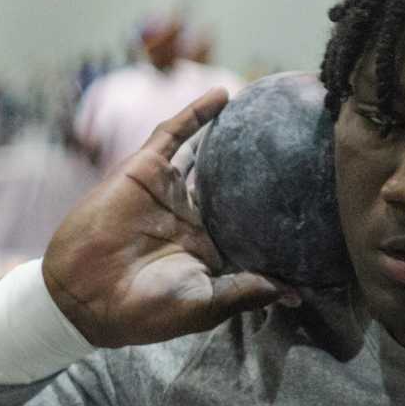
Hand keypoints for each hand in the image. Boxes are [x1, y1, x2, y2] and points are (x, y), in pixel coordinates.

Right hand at [43, 90, 296, 348]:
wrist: (87, 296)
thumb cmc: (147, 309)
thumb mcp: (206, 304)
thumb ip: (247, 291)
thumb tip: (296, 293)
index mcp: (209, 248)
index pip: (252, 225)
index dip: (279, 215)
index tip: (317, 205)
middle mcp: (192, 216)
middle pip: (235, 184)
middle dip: (264, 167)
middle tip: (302, 147)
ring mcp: (169, 191)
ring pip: (208, 153)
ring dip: (233, 133)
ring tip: (268, 111)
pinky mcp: (146, 170)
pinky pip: (174, 133)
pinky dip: (197, 113)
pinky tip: (225, 95)